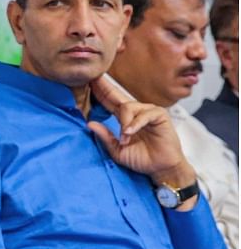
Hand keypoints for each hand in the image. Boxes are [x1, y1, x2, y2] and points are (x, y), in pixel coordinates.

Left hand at [87, 75, 194, 190]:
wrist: (161, 168)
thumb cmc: (142, 159)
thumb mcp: (117, 150)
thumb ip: (105, 137)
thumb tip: (89, 124)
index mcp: (124, 118)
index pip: (109, 102)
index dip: (99, 93)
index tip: (87, 83)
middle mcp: (135, 112)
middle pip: (117, 95)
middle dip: (104, 87)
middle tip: (93, 79)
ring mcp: (148, 112)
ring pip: (128, 106)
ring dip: (124, 122)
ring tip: (125, 138)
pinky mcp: (160, 116)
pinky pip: (145, 114)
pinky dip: (135, 123)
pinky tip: (129, 133)